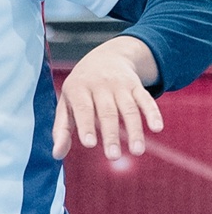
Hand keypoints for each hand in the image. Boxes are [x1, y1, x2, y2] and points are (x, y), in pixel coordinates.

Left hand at [52, 36, 162, 161]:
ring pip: (129, 108)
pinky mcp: (136, 86)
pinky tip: (157, 128)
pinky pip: (146, 99)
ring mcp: (120, 85)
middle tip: (113, 156)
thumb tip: (56, 155)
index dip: (86, 126)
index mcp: (79, 89)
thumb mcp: (66, 103)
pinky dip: (153, 113)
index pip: (83, 109)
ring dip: (135, 130)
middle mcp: (100, 86)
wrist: (105, 56)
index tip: (90, 144)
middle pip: (107, 112)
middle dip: (111, 135)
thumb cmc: (81, 88)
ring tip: (137, 151)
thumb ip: (61, 129)